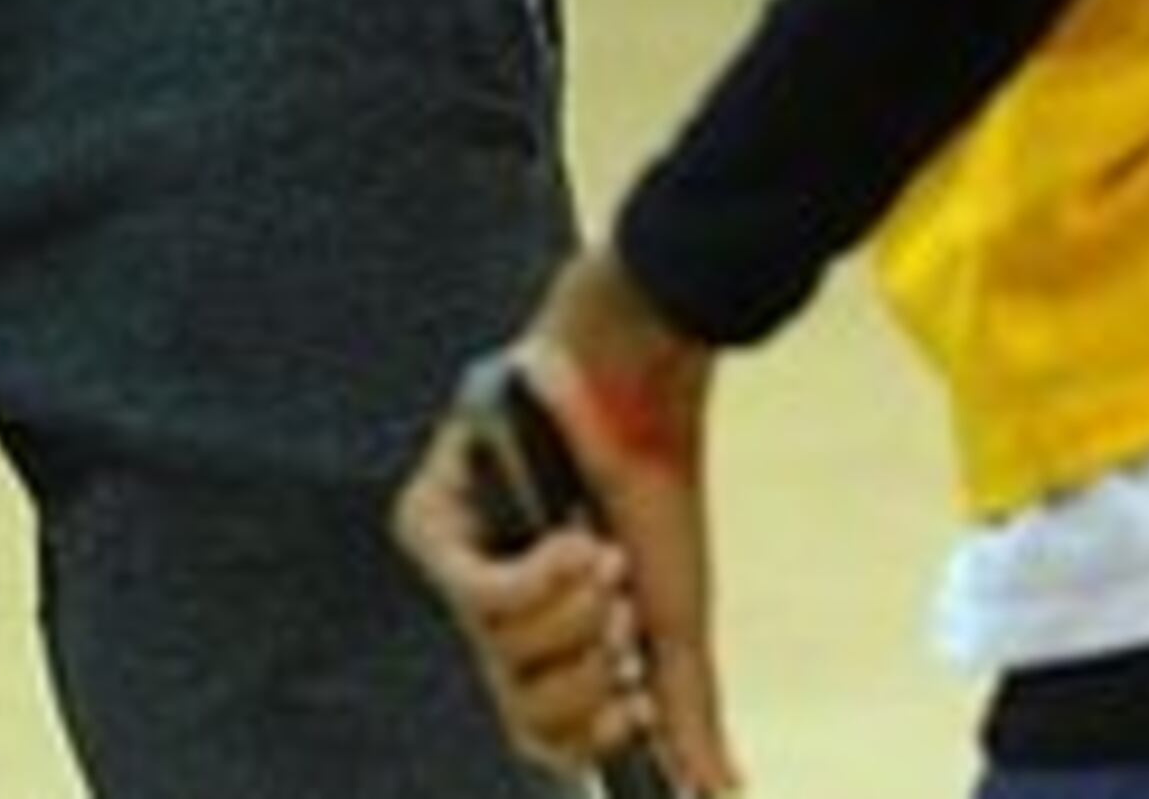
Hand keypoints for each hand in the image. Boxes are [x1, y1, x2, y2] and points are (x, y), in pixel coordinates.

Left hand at [392, 247, 737, 791]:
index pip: (542, 731)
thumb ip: (685, 713)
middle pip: (522, 709)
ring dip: (573, 613)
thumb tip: (719, 796)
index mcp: (544, 633)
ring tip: (603, 554)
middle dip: (589, 670)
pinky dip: (535, 581)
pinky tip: (571, 542)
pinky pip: (475, 596)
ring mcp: (458, 562)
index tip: (637, 705)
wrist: (644, 390)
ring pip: (505, 655)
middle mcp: (493, 606)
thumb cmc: (656, 492)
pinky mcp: (429, 518)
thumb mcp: (675, 622)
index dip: (589, 732)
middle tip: (622, 612)